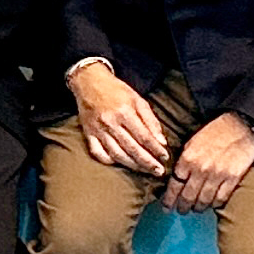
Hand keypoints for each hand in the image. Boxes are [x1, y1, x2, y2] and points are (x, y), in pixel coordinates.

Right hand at [67, 60, 177, 179]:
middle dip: (147, 162)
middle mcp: (111, 123)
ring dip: (132, 165)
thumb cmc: (116, 90)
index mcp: (125, 112)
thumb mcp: (138, 99)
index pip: (144, 137)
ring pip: (117, 154)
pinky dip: (109, 161)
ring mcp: (98, 130)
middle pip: (132, 148)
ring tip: (144, 171)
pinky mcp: (88, 134)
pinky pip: (98, 153)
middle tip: (159, 172)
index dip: (156, 149)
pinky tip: (120, 163)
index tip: (165, 158)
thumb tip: (161, 142)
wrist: (89, 82)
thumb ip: (151, 120)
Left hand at [162, 110, 253, 213]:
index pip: (174, 185)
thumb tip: (176, 178)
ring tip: (196, 209)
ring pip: (204, 200)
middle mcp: (200, 169)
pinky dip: (215, 204)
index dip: (169, 199)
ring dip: (198, 207)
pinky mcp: (232, 179)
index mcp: (187, 159)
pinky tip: (212, 204)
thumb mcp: (192, 143)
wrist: (240, 125)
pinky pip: (220, 198)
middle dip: (182, 207)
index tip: (166, 207)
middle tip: (181, 211)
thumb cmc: (215, 132)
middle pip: (188, 196)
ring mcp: (217, 175)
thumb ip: (184, 161)